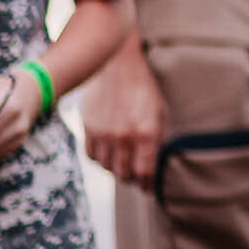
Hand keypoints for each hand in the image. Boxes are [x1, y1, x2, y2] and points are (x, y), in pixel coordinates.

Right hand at [82, 44, 164, 188]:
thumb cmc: (144, 85)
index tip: (149, 187)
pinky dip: (100, 160)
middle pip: (124, 173)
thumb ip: (158, 136)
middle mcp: (123, 136)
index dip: (147, 184)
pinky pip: (91, 155)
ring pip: (107, 167)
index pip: (144, 171)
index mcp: (145, 132)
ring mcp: (103, 132)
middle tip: (137, 179)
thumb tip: (159, 161)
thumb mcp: (160, 109)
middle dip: (132, 179)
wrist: (118, 62)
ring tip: (123, 167)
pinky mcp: (88, 126)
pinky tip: (108, 156)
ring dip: (115, 171)